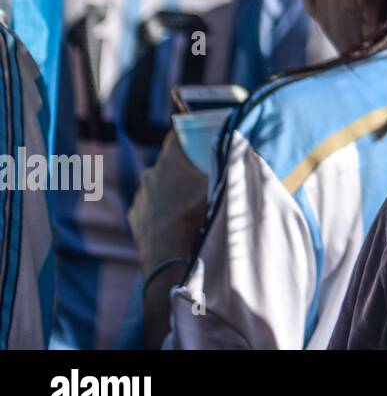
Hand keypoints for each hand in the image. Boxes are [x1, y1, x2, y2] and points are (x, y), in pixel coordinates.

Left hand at [128, 132, 208, 347]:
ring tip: (192, 205)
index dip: (192, 133)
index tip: (203, 138)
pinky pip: (152, 204)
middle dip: (186, 166)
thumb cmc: (198, 221)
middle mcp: (151, 173)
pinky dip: (163, 208)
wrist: (170, 263)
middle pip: (171, 160)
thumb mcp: (221, 187)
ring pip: (160, 183)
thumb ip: (228, 164)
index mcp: (171, 160)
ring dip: (174, 189)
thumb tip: (242, 145)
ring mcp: (141, 195)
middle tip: (205, 178)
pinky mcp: (135, 216)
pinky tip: (178, 220)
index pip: (178, 132)